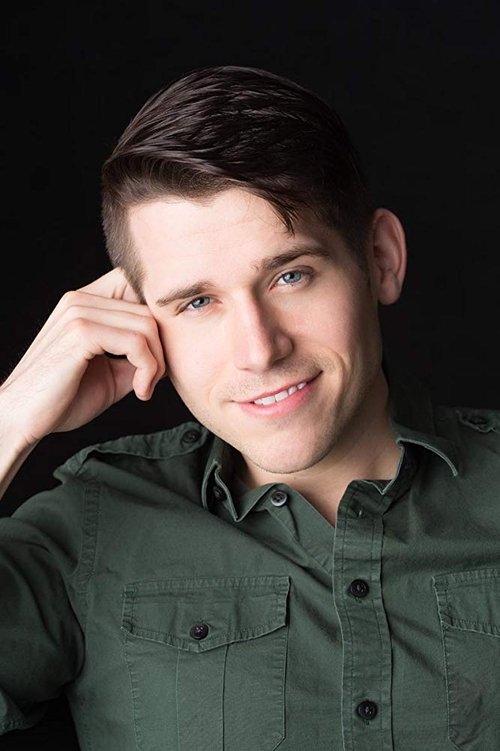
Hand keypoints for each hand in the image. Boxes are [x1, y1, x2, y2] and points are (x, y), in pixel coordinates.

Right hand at [0, 268, 165, 448]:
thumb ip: (136, 354)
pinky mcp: (80, 334)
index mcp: (85, 302)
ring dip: (157, 363)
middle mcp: (80, 299)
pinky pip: (136, 344)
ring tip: (144, 388)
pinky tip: (139, 392)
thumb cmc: (63, 398)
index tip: (156, 359)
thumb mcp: (111, 372)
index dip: (158, 320)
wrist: (23, 419)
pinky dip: (148, 370)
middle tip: (152, 381)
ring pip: (147, 326)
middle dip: (162, 349)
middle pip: (149, 310)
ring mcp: (79, 313)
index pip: (137, 287)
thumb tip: (169, 350)